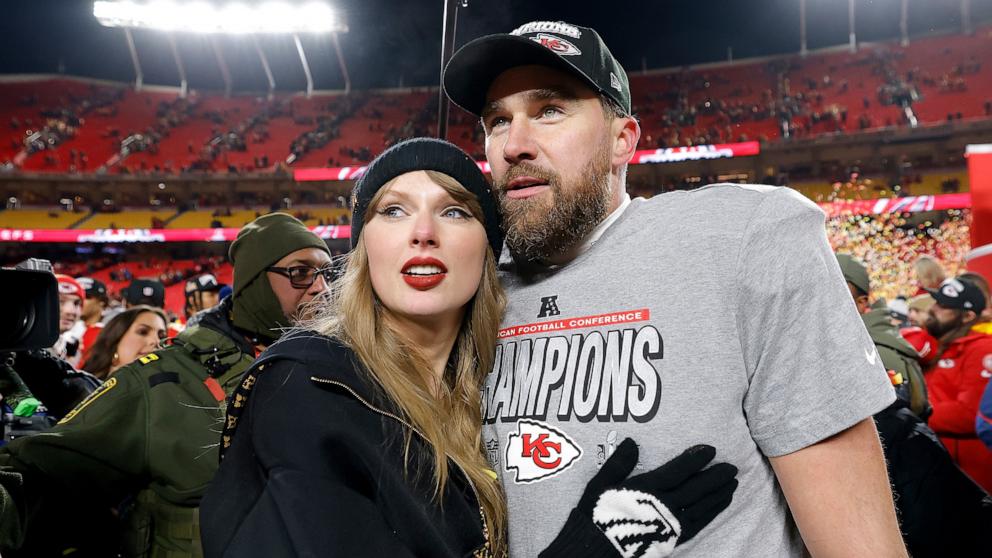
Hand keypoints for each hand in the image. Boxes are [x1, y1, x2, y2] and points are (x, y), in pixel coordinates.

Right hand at [541, 439, 737, 557]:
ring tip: (733, 484)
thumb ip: (618, 463)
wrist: (596, 549)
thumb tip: (632, 441)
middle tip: (732, 467)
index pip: (677, 471)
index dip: (695, 459)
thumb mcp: (600, 485)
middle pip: (695, 489)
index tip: (711, 449)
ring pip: (701, 506)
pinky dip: (712, 512)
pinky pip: (698, 523)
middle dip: (715, 477)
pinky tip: (720, 504)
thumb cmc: (597, 514)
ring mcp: (670, 523)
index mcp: (646, 489)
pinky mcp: (672, 538)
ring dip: (718, 494)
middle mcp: (662, 505)